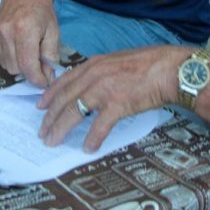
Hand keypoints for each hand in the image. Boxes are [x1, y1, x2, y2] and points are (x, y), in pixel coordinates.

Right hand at [0, 0, 59, 86]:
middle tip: (37, 60)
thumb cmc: (42, 12)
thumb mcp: (54, 33)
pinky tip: (15, 42)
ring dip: (18, 63)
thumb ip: (51, 57)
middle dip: (28, 69)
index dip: (37, 79)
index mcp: (25, 30)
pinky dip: (8, 55)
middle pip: (16, 68)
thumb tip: (47, 79)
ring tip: (26, 48)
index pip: (27, 66)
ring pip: (6, 64)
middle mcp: (5, 31)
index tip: (44, 81)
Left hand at [37, 46, 178, 151]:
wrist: (168, 69)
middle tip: (42, 131)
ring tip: (53, 141)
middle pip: (64, 99)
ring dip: (61, 129)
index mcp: (93, 65)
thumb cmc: (147, 65)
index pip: (64, 81)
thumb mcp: (117, 61)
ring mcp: (105, 90)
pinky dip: (92, 138)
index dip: (49, 96)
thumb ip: (100, 71)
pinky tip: (87, 148)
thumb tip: (89, 84)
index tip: (40, 106)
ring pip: (74, 112)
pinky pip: (99, 126)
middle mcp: (94, 76)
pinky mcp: (118, 104)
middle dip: (50, 117)